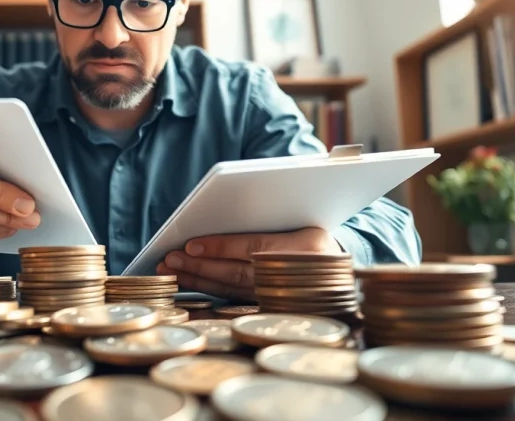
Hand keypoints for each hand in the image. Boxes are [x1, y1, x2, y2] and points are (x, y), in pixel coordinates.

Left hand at [156, 227, 341, 301]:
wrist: (345, 276)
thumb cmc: (316, 239)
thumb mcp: (304, 224)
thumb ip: (270, 220)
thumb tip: (228, 206)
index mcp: (304, 250)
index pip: (254, 248)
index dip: (221, 247)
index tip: (190, 244)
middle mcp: (294, 279)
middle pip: (237, 273)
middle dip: (200, 268)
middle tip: (169, 260)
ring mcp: (282, 299)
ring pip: (233, 290)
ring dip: (198, 281)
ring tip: (171, 270)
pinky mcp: (270, 309)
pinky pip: (234, 299)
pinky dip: (209, 292)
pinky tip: (188, 284)